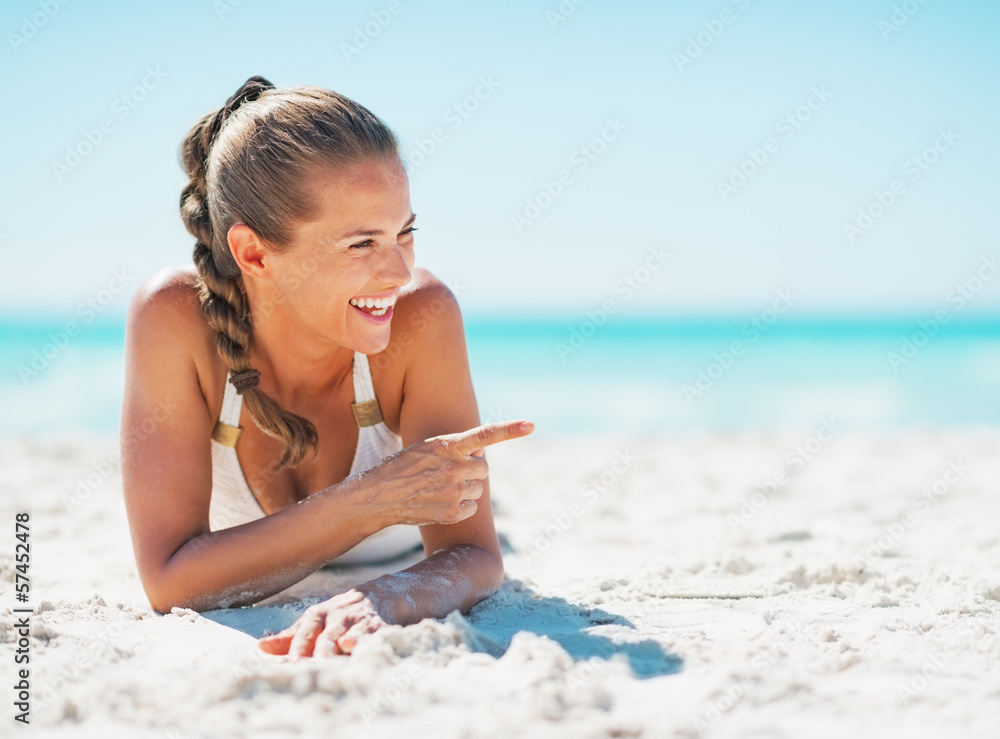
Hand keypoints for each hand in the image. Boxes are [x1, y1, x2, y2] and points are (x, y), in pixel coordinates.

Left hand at [257, 588, 389, 657]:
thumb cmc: (340, 614)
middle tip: (311, 666)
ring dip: (338, 645)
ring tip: (330, 659)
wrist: (382, 594)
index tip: (291, 663)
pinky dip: (362, 638)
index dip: (299, 646)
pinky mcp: (378, 625)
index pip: (306, 631)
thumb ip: (290, 637)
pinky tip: (354, 645)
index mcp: (319, 615)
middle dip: (319, 649)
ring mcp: (358, 619)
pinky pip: (371, 632)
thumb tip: (261, 648)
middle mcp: (338, 615)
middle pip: (326, 634)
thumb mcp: (315, 621)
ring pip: (346, 632)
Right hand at [363, 419, 533, 526]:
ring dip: (465, 488)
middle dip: (471, 471)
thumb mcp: (427, 447)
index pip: (485, 435)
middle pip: (483, 469)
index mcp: (448, 445)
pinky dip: (459, 507)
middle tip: (447, 473)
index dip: (510, 430)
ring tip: (438, 488)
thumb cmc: (403, 467)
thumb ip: (455, 448)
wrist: (378, 496)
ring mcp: (455, 491)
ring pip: (478, 489)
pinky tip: (438, 502)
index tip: (531, 425)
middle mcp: (455, 467)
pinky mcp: (453, 512)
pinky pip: (471, 508)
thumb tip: (480, 453)